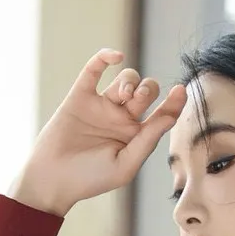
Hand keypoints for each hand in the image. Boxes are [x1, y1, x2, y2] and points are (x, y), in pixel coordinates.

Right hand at [10, 47, 186, 214]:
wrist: (53, 178)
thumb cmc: (90, 179)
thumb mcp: (125, 165)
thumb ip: (147, 141)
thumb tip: (169, 117)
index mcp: (136, 137)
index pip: (162, 114)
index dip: (174, 102)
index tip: (181, 91)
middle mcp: (121, 119)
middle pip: (146, 91)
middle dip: (148, 90)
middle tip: (137, 99)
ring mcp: (101, 106)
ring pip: (125, 79)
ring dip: (129, 81)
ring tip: (122, 96)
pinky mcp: (80, 96)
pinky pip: (94, 69)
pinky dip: (105, 58)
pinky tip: (115, 56)